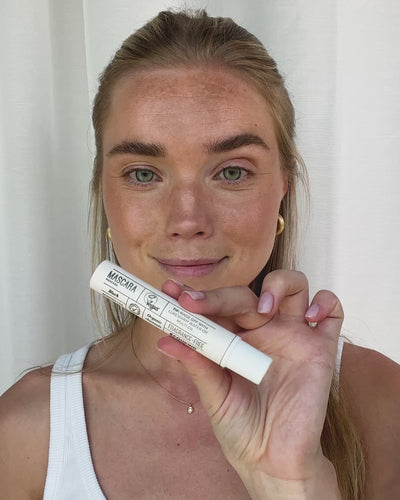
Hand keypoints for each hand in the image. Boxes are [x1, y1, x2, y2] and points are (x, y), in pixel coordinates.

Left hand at [158, 270, 341, 498]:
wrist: (274, 461)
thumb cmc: (241, 429)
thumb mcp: (214, 396)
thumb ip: (197, 365)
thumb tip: (166, 340)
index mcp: (234, 339)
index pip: (215, 307)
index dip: (195, 296)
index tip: (169, 291)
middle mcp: (262, 331)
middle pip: (246, 294)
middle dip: (220, 295)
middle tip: (194, 304)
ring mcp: (292, 336)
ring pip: (294, 286)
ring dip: (279, 285)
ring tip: (265, 308)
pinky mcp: (321, 348)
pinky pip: (332, 312)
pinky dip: (324, 303)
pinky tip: (309, 318)